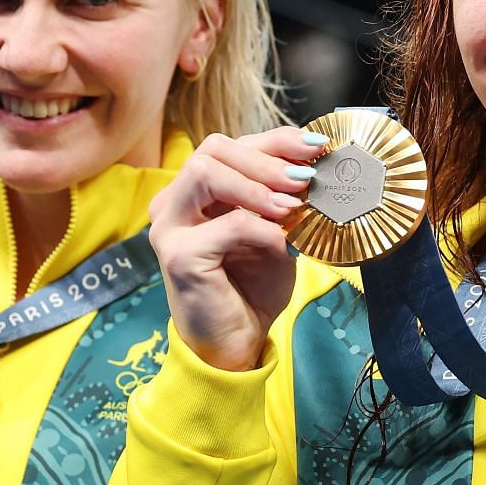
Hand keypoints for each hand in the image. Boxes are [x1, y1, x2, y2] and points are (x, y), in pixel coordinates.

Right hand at [148, 126, 326, 370]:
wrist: (236, 343)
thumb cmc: (252, 287)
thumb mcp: (276, 233)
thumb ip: (284, 200)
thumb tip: (315, 169)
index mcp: (195, 193)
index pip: (231, 146)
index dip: (275, 140)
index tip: (316, 147)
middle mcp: (174, 203)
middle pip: (213, 149)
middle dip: (266, 157)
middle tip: (305, 177)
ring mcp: (170, 227)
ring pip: (206, 173)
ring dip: (258, 184)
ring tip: (293, 205)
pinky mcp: (179, 256)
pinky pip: (226, 225)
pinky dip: (262, 227)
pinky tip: (284, 241)